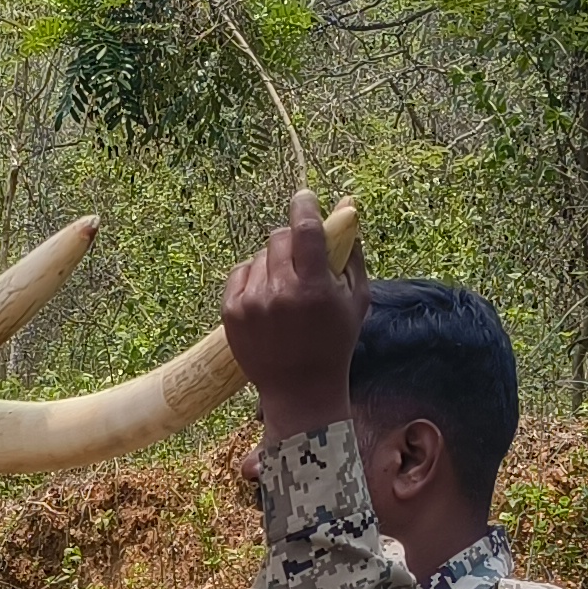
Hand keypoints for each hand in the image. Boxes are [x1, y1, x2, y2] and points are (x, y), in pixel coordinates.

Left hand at [222, 188, 362, 443]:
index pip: (305, 229)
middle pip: (280, 238)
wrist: (299, 390)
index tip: (304, 198)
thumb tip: (347, 206)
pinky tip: (268, 298)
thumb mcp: (355, 299)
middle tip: (301, 260)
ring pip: (261, 256)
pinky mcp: (231, 312)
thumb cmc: (334, 342)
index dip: (304, 206)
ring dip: (274, 264)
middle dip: (292, 241)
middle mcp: (280, 293)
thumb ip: (351, 252)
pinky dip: (254, 277)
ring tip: (286, 291)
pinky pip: (241, 271)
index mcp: (314, 288)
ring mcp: (252, 302)